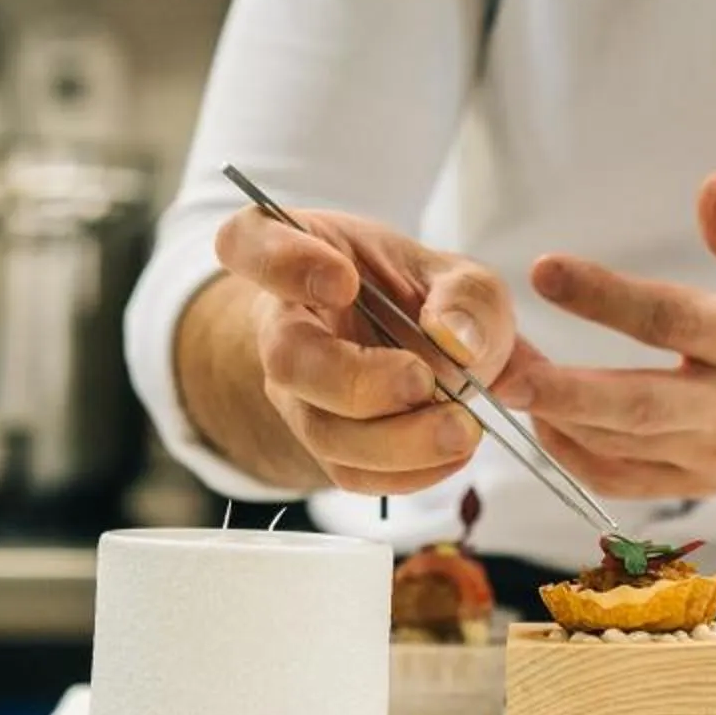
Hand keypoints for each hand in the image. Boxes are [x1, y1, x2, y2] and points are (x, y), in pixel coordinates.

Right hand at [213, 204, 532, 497]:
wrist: (427, 351)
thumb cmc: (426, 299)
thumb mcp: (460, 276)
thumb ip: (468, 297)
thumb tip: (458, 338)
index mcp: (299, 251)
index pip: (247, 242)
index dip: (280, 262)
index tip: (341, 280)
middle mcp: (284, 324)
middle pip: (288, 358)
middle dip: (359, 381)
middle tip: (423, 380)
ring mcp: (298, 392)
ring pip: (321, 429)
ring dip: (396, 440)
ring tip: (459, 428)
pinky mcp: (325, 443)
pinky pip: (349, 472)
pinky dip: (408, 472)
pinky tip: (450, 453)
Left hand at [507, 173, 715, 500]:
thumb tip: (710, 186)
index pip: (668, 320)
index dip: (603, 296)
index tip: (543, 269)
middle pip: (634, 406)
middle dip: (560, 389)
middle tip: (499, 367)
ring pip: (619, 447)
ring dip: (553, 414)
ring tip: (499, 374)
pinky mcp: (701, 483)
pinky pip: (623, 481)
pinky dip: (574, 455)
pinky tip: (541, 416)